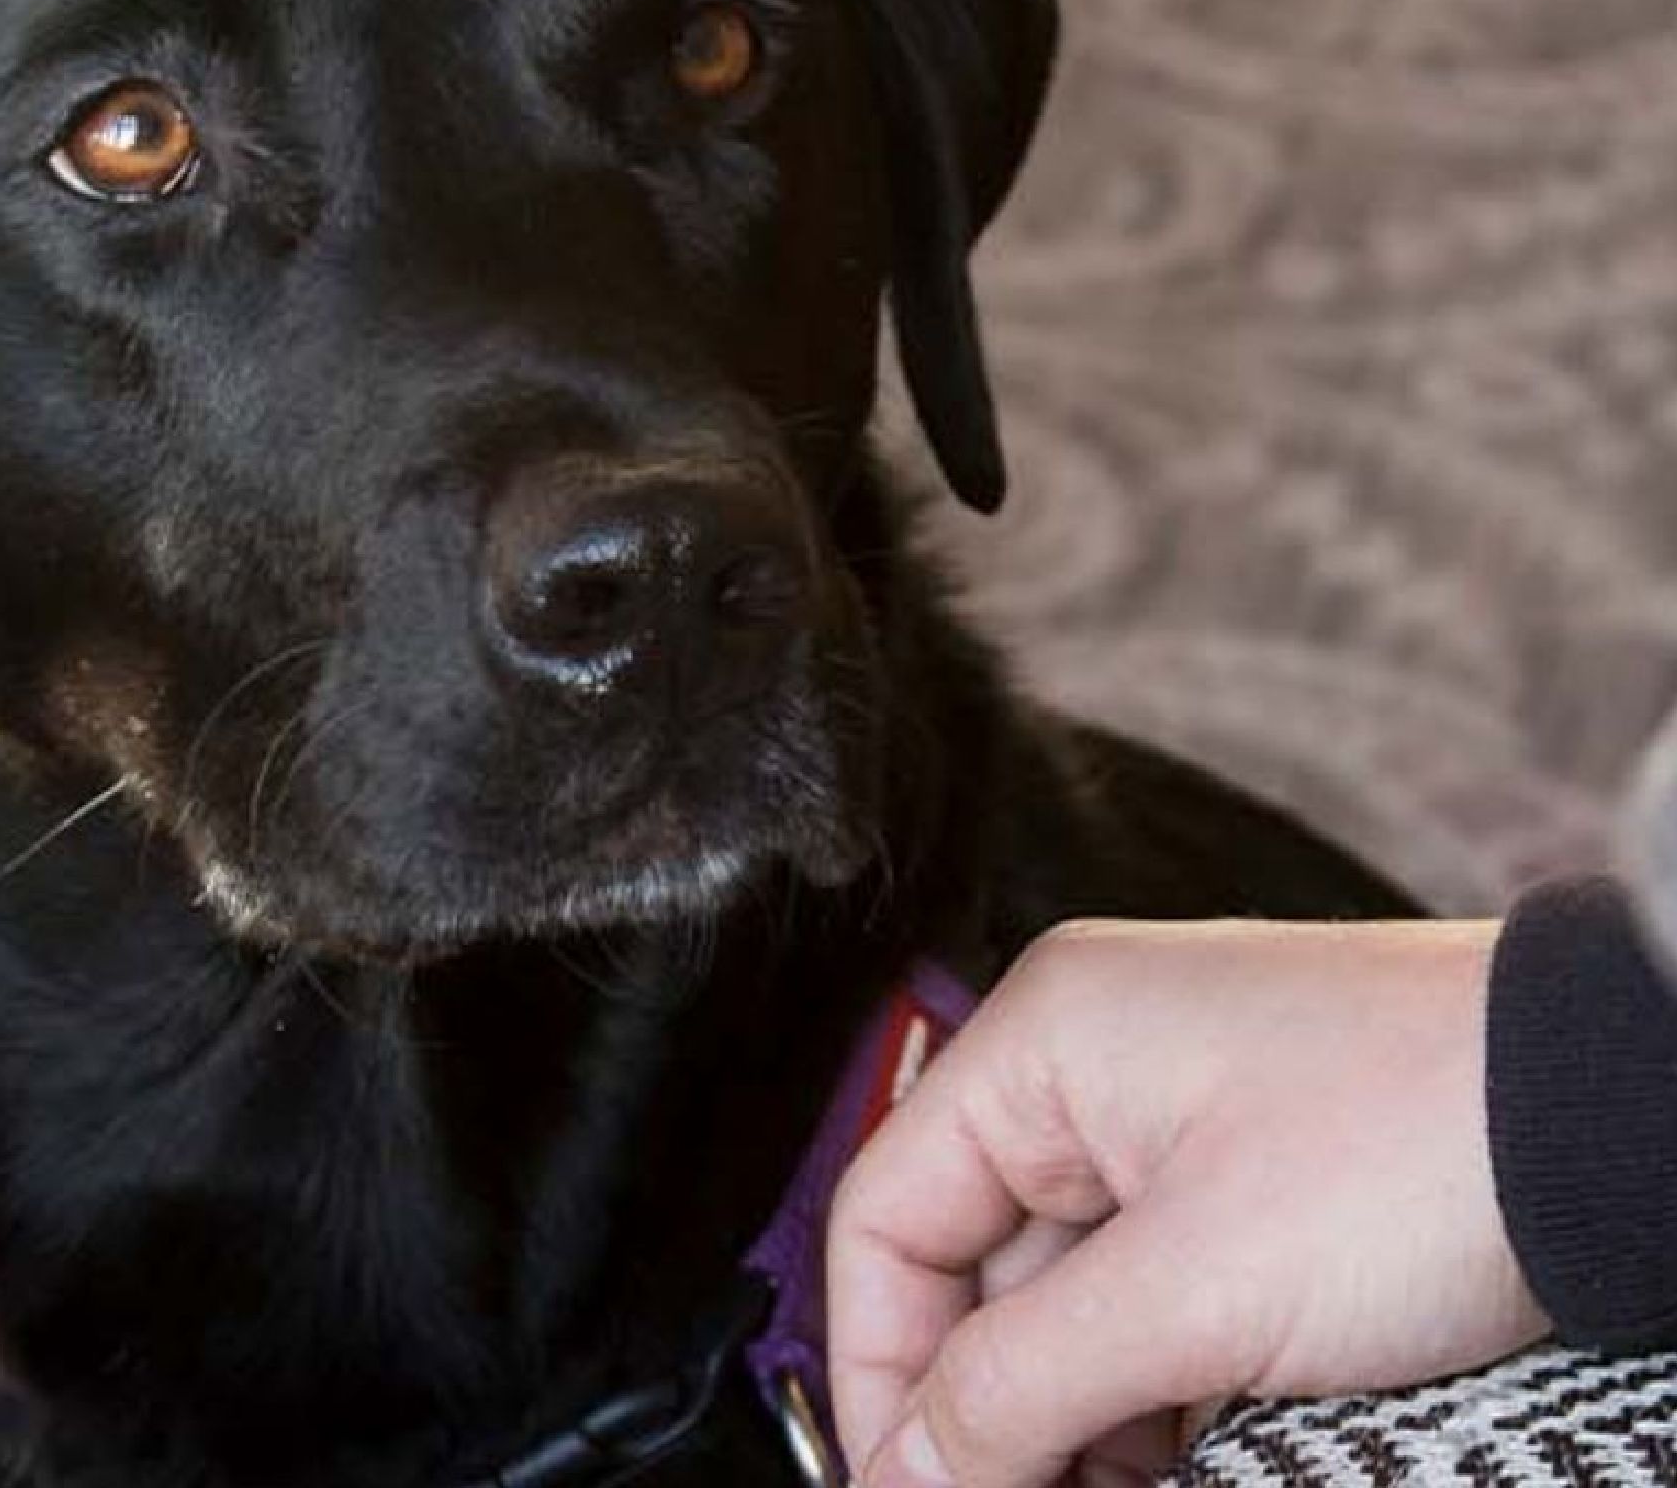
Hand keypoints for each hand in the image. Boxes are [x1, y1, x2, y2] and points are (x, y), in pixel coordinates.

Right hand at [826, 918, 1546, 1486]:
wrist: (1618, 1113)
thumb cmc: (1415, 1142)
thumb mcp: (1192, 1293)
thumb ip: (1024, 1387)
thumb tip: (913, 1468)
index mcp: (1042, 1040)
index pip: (886, 1215)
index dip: (882, 1372)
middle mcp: (1090, 1063)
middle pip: (973, 1262)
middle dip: (995, 1410)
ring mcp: (1175, 1115)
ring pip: (1067, 1289)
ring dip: (1077, 1411)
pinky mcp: (1250, 1171)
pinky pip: (1152, 1287)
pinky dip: (1152, 1382)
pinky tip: (1181, 1461)